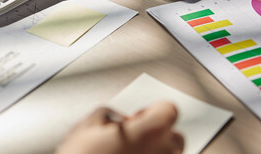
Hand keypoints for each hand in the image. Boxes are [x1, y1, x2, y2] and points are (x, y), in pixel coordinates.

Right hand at [56, 101, 183, 153]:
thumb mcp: (86, 127)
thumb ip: (110, 113)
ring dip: (154, 151)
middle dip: (157, 134)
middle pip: (174, 136)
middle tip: (132, 137)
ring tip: (128, 153)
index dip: (154, 110)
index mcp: (148, 133)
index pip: (169, 110)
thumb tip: (119, 119)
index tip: (140, 116)